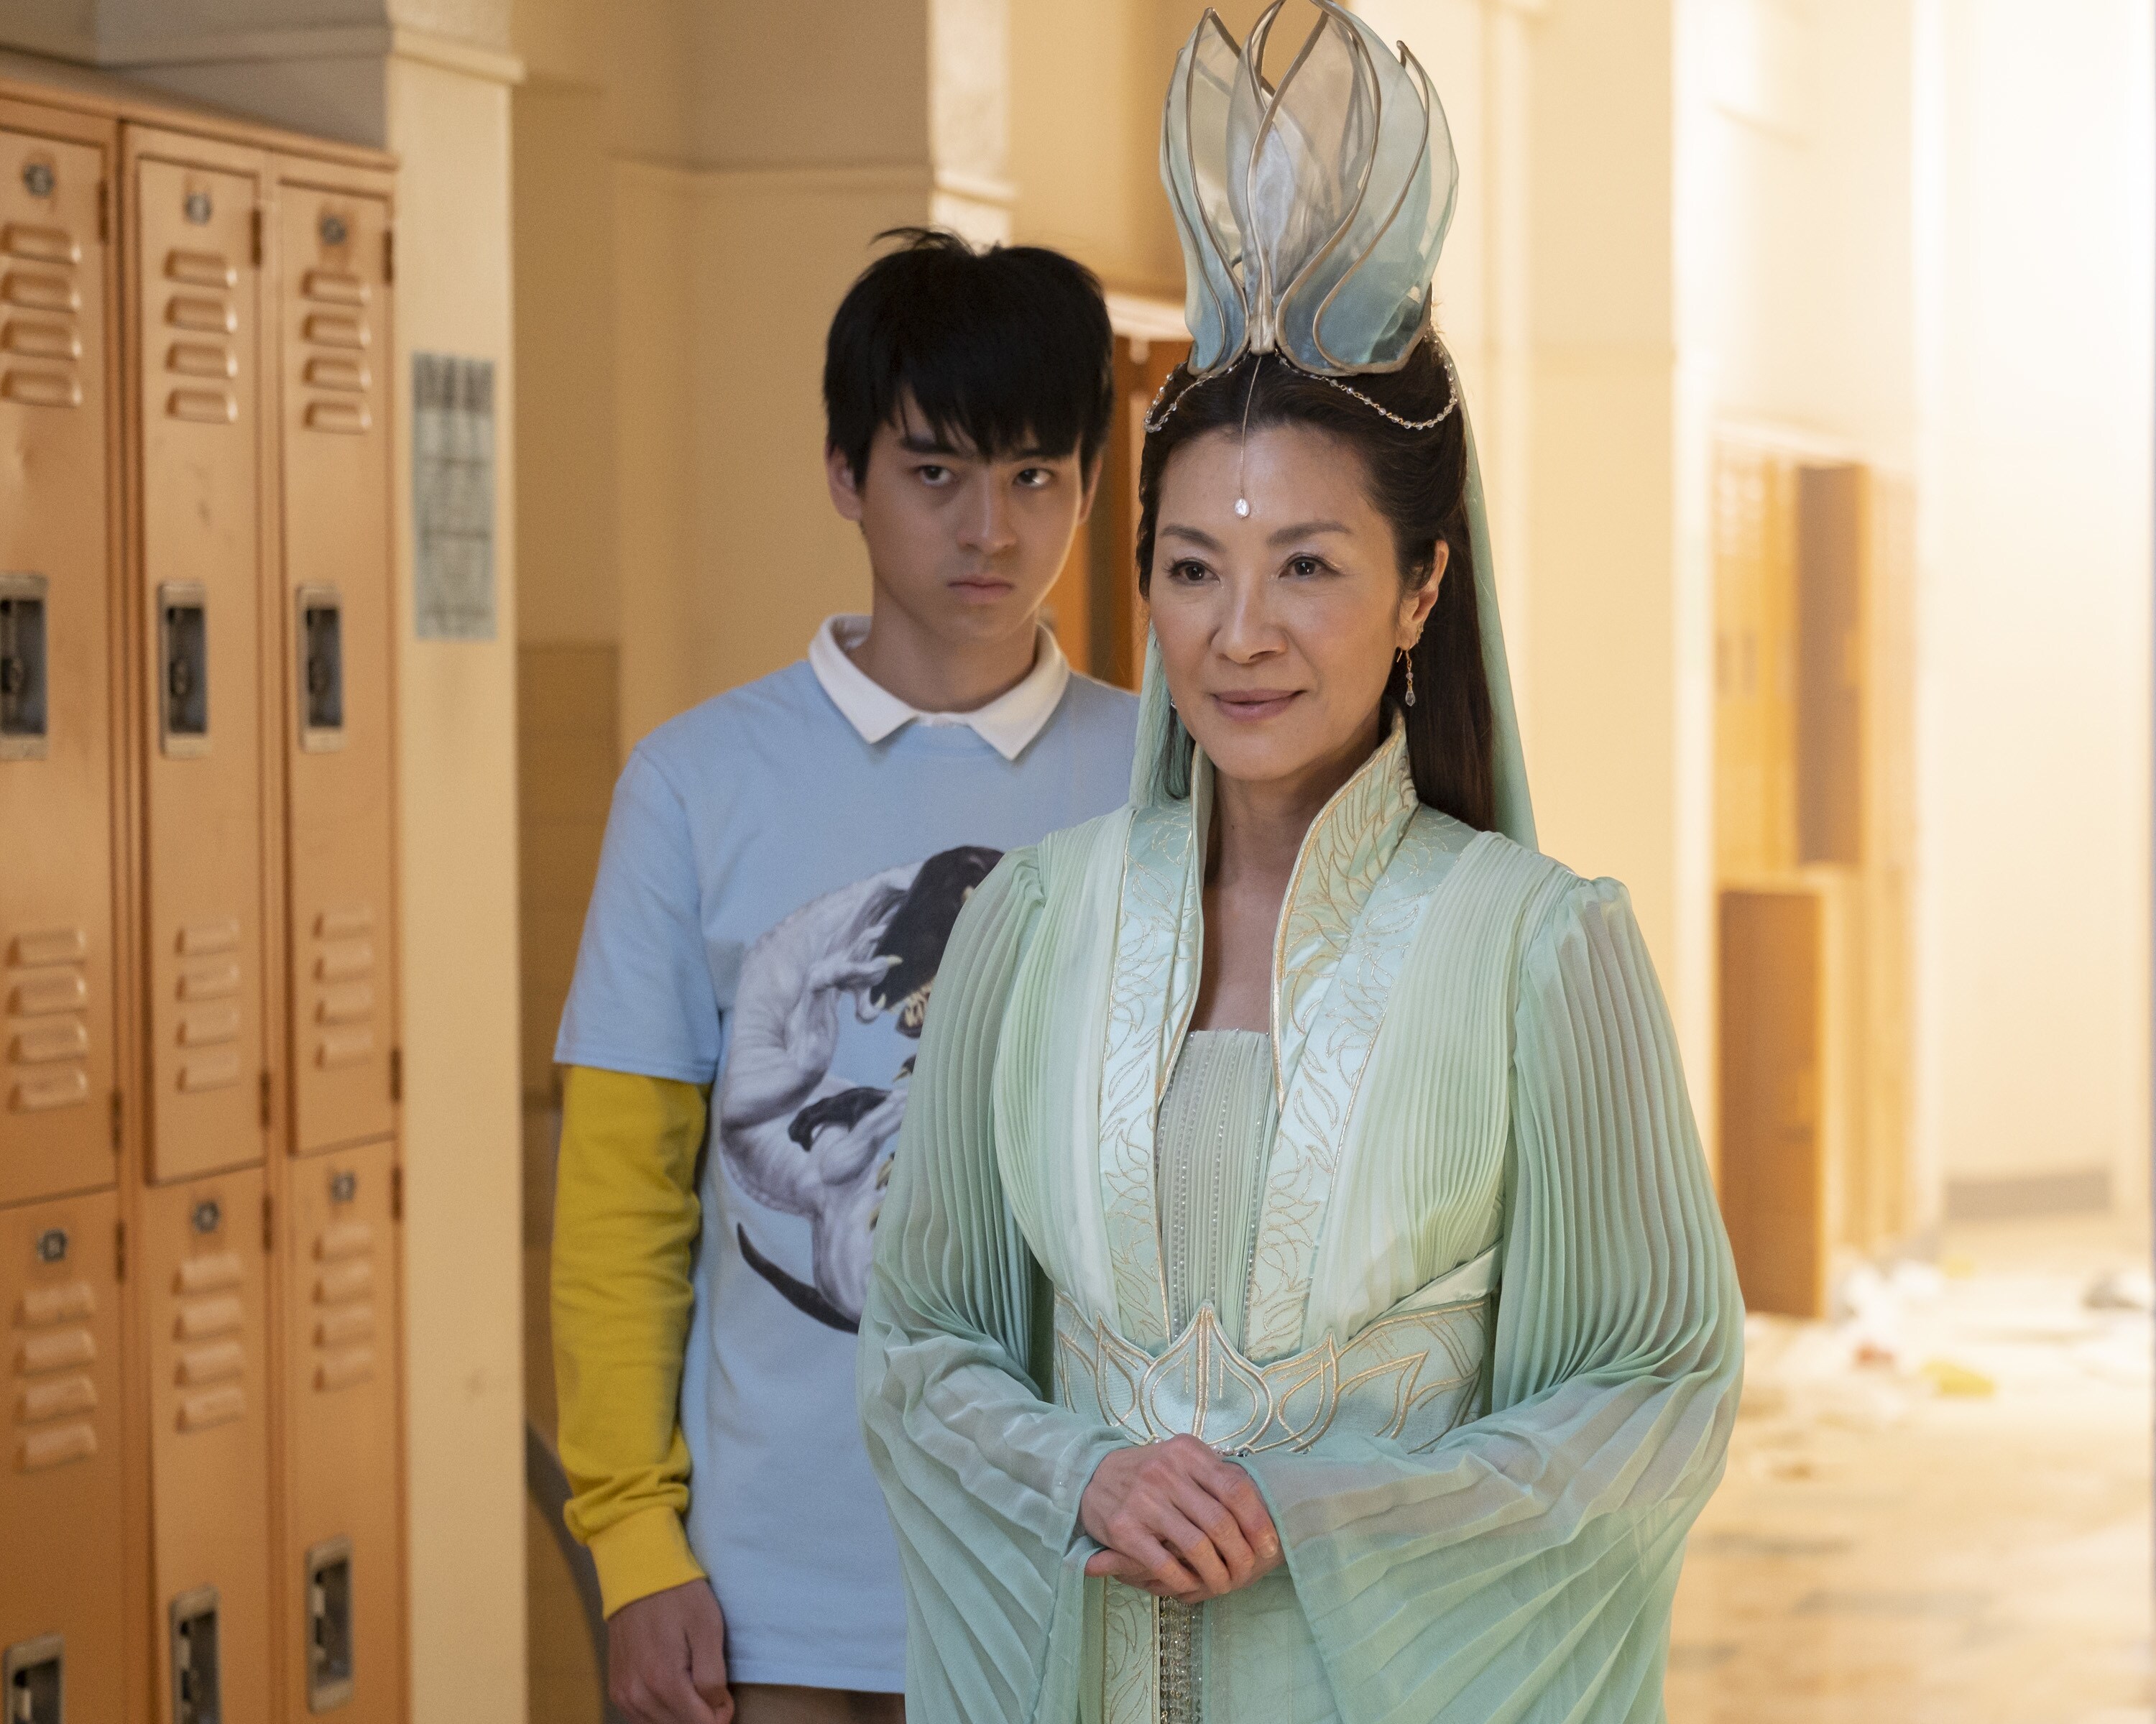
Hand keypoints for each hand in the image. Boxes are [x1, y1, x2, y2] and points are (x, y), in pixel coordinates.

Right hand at [606, 1579, 732, 1723]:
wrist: (639, 1573)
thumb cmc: (679, 1596)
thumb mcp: (708, 1628)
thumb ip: (713, 1678)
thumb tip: (719, 1715)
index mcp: (663, 1680)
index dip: (719, 1716)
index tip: (725, 1697)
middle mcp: (638, 1695)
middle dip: (701, 1716)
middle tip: (712, 1691)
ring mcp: (623, 1694)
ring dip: (681, 1716)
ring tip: (692, 1687)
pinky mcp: (617, 1689)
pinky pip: (642, 1719)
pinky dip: (662, 1714)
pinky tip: (673, 1694)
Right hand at [1080, 1435, 1282, 1603]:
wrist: (1090, 1476)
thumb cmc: (1148, 1472)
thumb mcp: (1180, 1459)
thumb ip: (1215, 1473)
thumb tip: (1259, 1502)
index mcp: (1186, 1453)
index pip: (1235, 1489)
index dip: (1258, 1522)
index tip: (1269, 1545)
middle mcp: (1166, 1473)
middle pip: (1220, 1522)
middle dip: (1241, 1555)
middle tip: (1249, 1572)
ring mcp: (1143, 1501)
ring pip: (1196, 1547)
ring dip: (1216, 1573)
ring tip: (1224, 1584)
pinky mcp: (1124, 1529)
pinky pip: (1165, 1563)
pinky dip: (1184, 1580)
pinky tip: (1191, 1584)